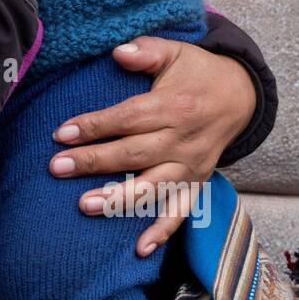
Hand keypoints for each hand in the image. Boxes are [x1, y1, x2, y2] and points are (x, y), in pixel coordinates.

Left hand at [48, 36, 256, 255]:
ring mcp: (191, 165)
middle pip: (134, 154)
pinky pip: (181, 211)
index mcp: (174, 107)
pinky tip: (140, 249)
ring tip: (85, 206)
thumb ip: (146, 50)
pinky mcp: (197, 182)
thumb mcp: (176, 51)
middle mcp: (183, 140)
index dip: (95, 126)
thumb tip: (118, 51)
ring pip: (154, 186)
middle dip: (95, 162)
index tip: (62, 133)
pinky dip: (163, 232)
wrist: (241, 96)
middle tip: (57, 168)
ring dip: (120, 199)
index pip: (129, 118)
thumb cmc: (197, 71)